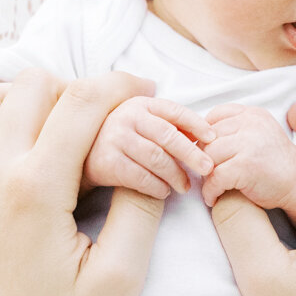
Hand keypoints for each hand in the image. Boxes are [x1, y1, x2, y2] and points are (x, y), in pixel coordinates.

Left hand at [0, 69, 169, 295]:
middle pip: (34, 84)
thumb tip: (153, 161)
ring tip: (52, 128)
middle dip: (78, 90)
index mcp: (35, 188)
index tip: (147, 92)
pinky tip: (3, 146)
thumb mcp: (116, 283)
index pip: (83, 100)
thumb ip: (140, 212)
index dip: (123, 86)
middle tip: (104, 122)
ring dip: (23, 98)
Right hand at [81, 94, 216, 197]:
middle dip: (192, 154)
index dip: (197, 124)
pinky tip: (164, 191)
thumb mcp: (143, 123)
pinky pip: (141, 176)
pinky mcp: (107, 161)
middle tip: (208, 168)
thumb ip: (169, 125)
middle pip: (168, 136)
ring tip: (185, 186)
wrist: (82, 156)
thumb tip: (206, 133)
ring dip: (175, 175)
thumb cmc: (122, 139)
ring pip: (156, 158)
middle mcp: (127, 117)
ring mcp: (115, 138)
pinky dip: (157, 187)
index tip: (213, 138)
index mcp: (141, 104)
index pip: (175, 111)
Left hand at [199, 103, 295, 208]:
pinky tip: (214, 198)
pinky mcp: (245, 166)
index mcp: (252, 114)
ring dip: (205, 176)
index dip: (206, 136)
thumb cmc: (274, 163)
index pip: (215, 116)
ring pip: (208, 157)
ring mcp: (248, 144)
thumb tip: (199, 136)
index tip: (207, 153)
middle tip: (207, 174)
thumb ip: (236, 129)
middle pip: (208, 138)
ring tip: (212, 186)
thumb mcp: (259, 134)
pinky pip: (214, 177)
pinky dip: (210, 191)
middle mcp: (251, 124)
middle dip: (204, 158)